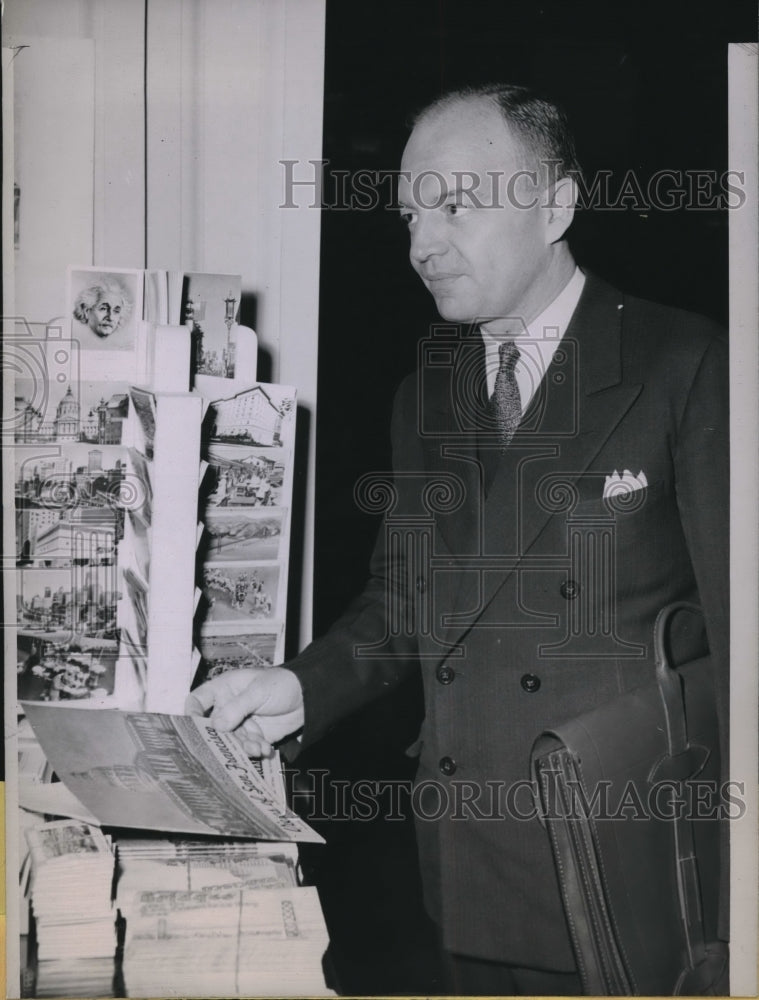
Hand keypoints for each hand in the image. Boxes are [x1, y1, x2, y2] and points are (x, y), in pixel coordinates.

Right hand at [185, 667, 303, 756]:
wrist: (308, 697)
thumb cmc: (282, 684)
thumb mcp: (258, 691)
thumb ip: (237, 707)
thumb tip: (216, 725)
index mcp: (224, 689)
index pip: (198, 699)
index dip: (191, 712)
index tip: (193, 727)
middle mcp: (228, 707)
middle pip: (213, 727)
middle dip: (223, 738)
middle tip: (234, 744)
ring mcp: (241, 723)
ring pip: (231, 741)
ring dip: (243, 746)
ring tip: (259, 746)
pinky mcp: (254, 736)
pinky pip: (247, 748)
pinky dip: (255, 750)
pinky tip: (266, 748)